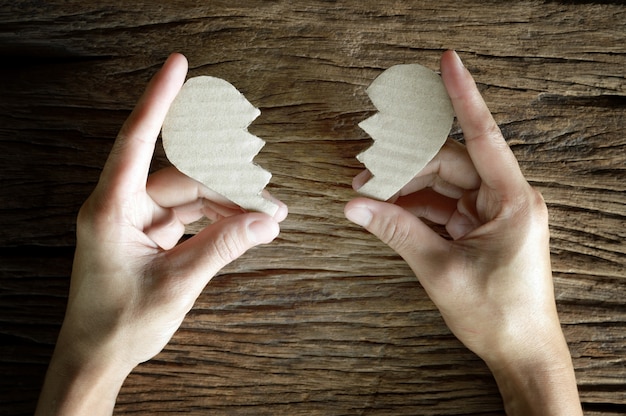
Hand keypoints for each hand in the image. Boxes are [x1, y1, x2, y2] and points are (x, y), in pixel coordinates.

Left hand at [36, 53, 286, 415]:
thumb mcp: (177, 284)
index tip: (177, 66)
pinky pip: (188, 215)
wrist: (99, 356)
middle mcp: (120, 206)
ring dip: (227, 204)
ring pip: (189, 195)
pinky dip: (216, 220)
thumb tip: (265, 221)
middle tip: (269, 198)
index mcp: (111, 209)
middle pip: (181, 176)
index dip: (158, 99)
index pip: (136, 140)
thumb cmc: (121, 323)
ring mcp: (135, 220)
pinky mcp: (148, 234)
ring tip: (266, 217)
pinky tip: (244, 226)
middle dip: (227, 185)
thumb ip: (222, 247)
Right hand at [345, 51, 580, 414]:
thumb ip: (396, 231)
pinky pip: (443, 206)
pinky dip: (415, 208)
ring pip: (443, 185)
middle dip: (406, 166)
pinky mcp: (480, 229)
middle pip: (450, 164)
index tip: (448, 62)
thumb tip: (355, 207)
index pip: (483, 135)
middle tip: (364, 176)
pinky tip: (386, 212)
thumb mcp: (440, 269)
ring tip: (368, 196)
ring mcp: (493, 214)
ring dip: (406, 188)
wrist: (520, 351)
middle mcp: (506, 199)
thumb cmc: (497, 314)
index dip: (462, 96)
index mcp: (513, 200)